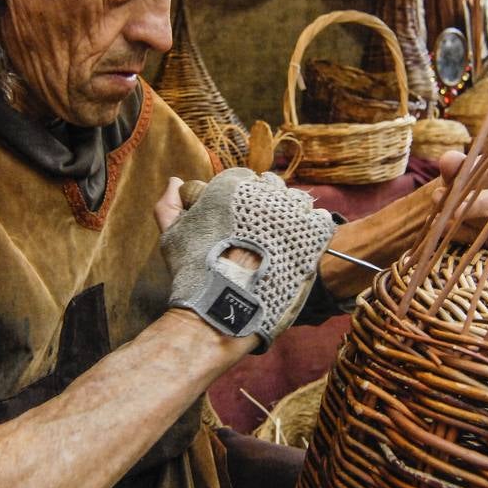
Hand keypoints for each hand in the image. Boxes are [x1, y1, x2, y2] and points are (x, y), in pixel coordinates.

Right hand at [158, 169, 336, 350]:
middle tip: (257, 233)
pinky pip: (318, 220)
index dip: (240, 199)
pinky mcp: (312, 233)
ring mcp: (291, 211)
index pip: (243, 178)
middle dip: (266, 204)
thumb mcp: (172, 236)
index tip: (237, 220)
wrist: (225, 308)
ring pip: (296, 201)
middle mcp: (264, 192)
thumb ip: (169, 205)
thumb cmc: (194, 272)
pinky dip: (311, 230)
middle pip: (271, 188)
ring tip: (278, 242)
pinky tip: (295, 248)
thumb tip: (176, 182)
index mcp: (231, 185)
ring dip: (289, 215)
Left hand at [432, 146, 487, 246]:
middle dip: (481, 204)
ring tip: (444, 216)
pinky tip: (447, 229)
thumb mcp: (463, 167)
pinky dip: (469, 235)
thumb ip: (457, 164)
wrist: (471, 198)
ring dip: (473, 221)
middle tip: (452, 207)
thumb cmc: (472, 176)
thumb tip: (449, 161)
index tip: (463, 180)